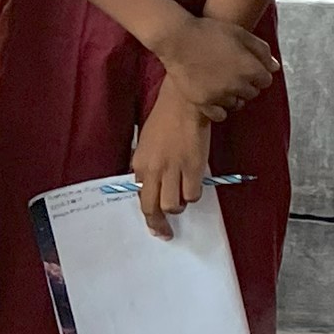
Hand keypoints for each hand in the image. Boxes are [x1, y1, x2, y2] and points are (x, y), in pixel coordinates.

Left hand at [130, 85, 212, 234]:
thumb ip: (147, 167)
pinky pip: (192, 194)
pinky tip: (194, 184)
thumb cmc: (165, 119)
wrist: (184, 102)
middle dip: (159, 224)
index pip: (139, 198)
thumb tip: (152, 188)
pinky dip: (193, 194)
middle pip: (152, 207)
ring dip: (179, 206)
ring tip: (183, 195)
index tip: (155, 227)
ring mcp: (173, 169)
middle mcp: (153, 170)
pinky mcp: (193, 167)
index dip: (148, 216)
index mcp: (139, 163)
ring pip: (173, 205)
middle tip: (167, 231)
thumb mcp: (146, 144)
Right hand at [150, 9, 277, 123]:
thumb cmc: (208, 31)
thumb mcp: (240, 33)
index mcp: (249, 67)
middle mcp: (237, 85)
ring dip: (233, 95)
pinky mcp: (203, 102)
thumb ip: (261, 50)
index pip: (266, 80)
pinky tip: (214, 95)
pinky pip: (219, 115)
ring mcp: (219, 95)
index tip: (247, 66)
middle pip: (252, 93)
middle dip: (247, 84)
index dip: (258, 72)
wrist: (176, 38)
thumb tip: (274, 67)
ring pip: (236, 104)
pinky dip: (219, 108)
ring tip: (220, 81)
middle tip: (232, 71)